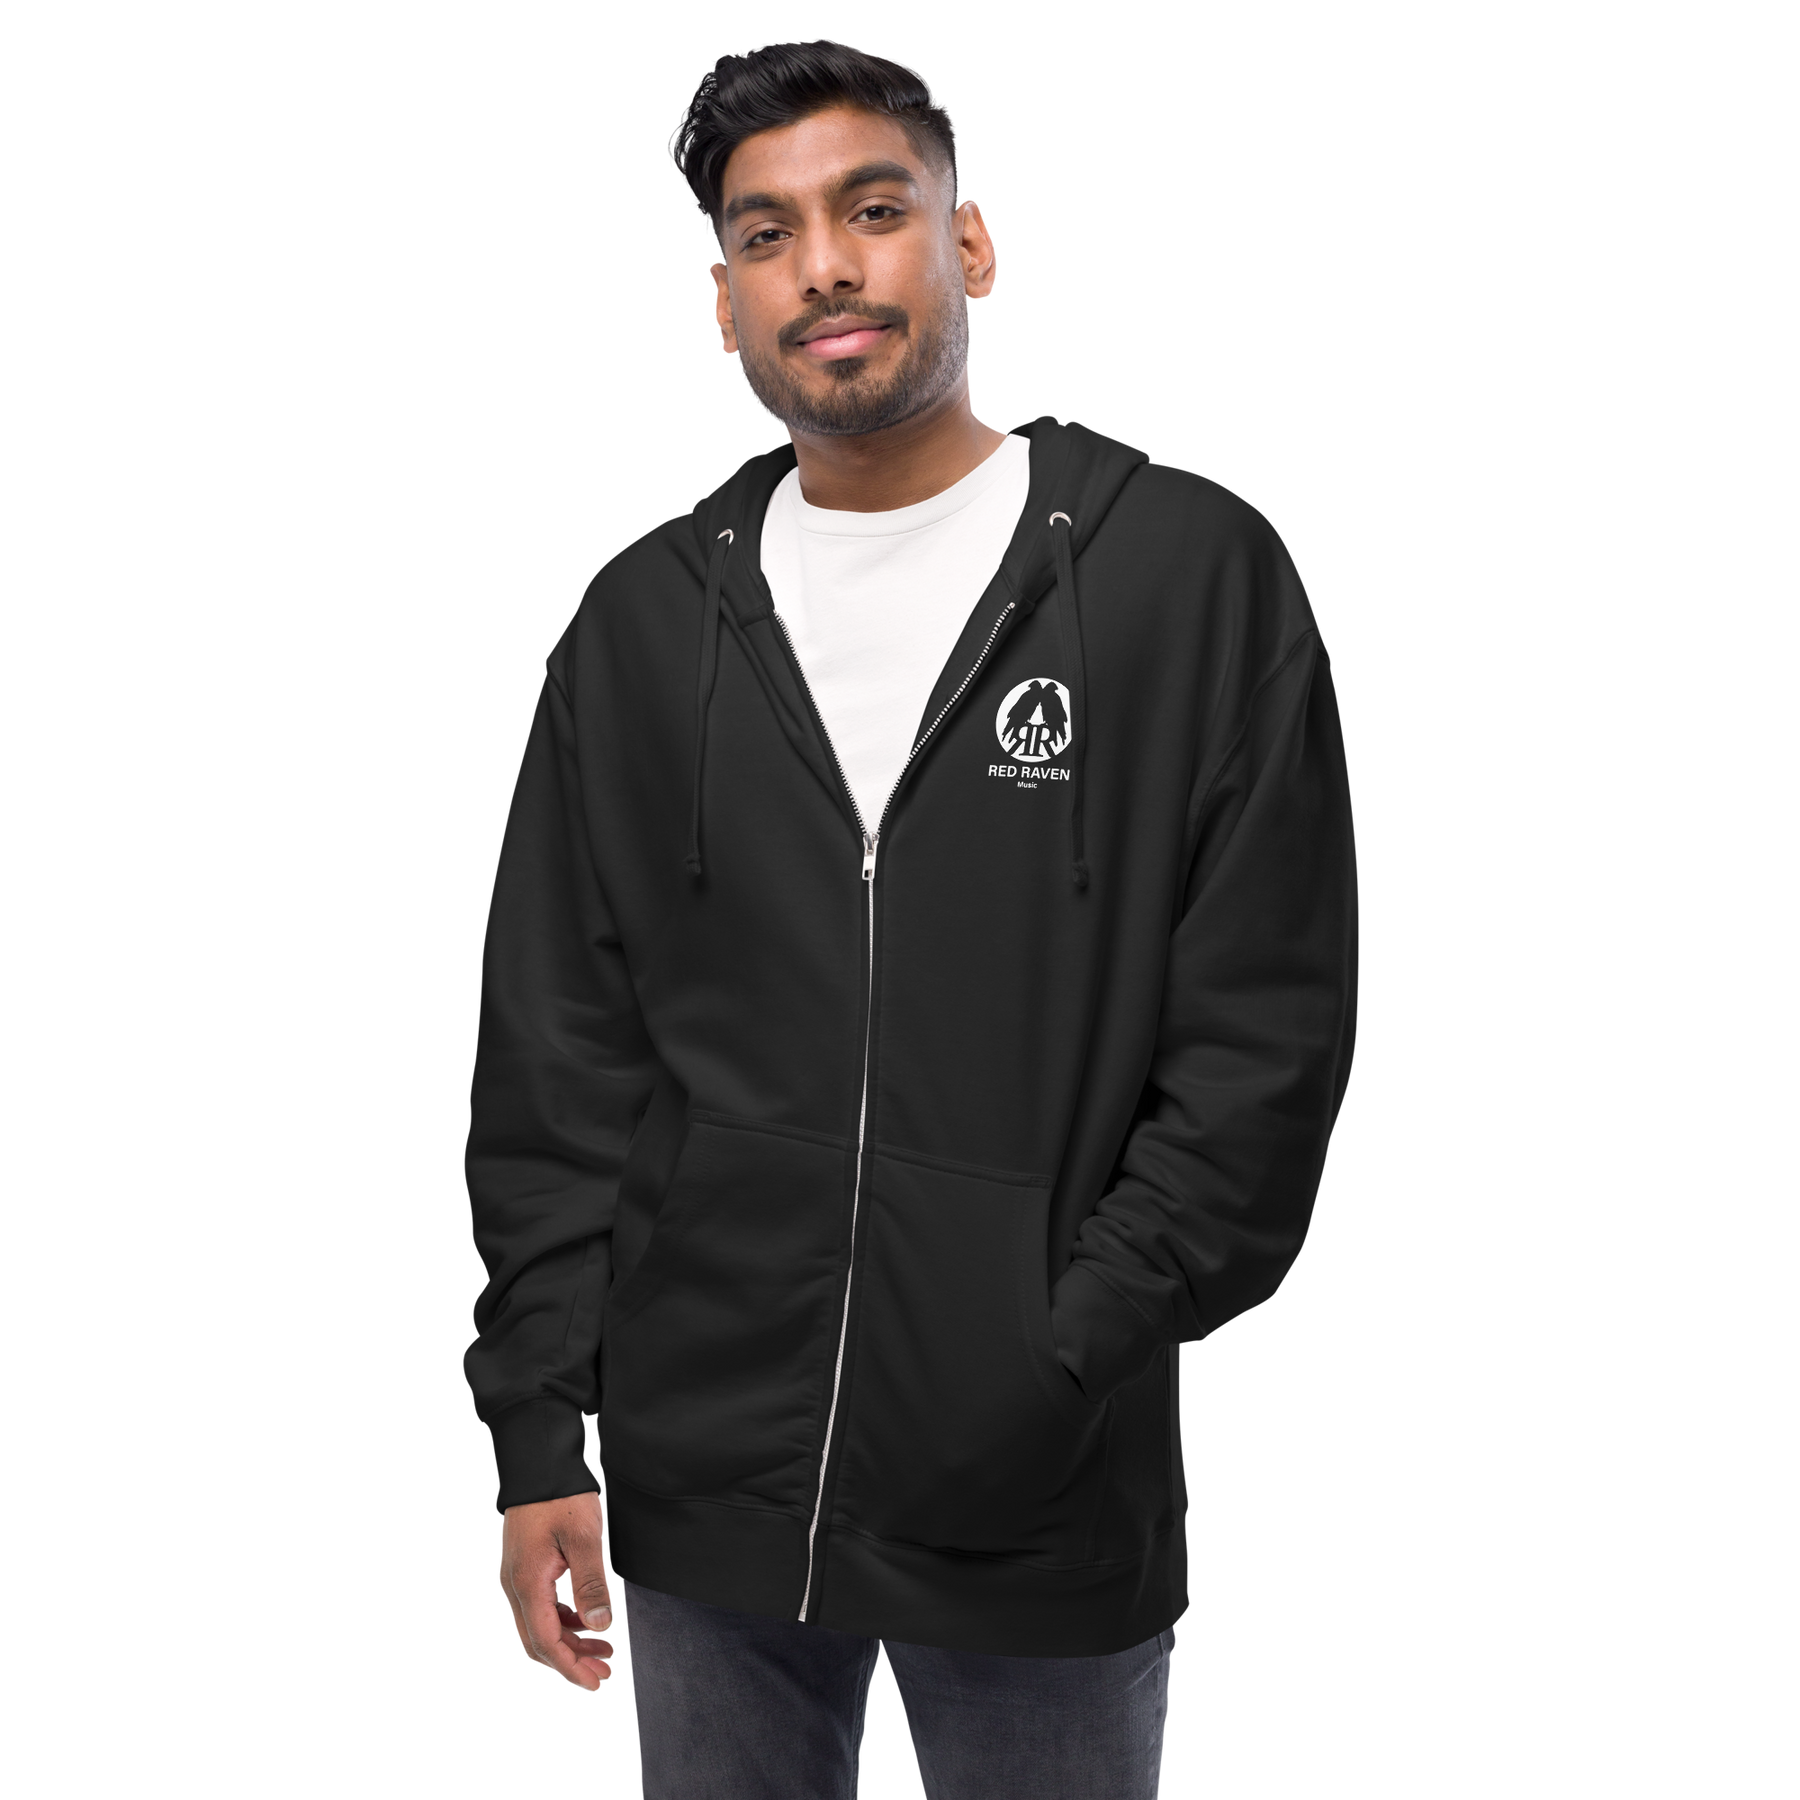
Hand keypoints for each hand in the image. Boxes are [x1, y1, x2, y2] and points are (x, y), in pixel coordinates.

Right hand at [497, 1491, 617, 1693]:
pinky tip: (585, 1620)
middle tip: (604, 1673)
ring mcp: (515, 1578)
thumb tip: (599, 1625)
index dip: (571, 1670)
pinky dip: (563, 1621)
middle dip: (571, 1663)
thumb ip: (591, 1583)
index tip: (596, 1684)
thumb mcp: (584, 1538)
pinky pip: (539, 1608)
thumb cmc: (560, 1497)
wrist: (538, 1465)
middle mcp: (514, 1587)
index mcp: (527, 1585)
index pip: (547, 1644)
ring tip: (603, 1648)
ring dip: (569, 1643)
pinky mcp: (522, 1569)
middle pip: (538, 1643)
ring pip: (538, 1627)